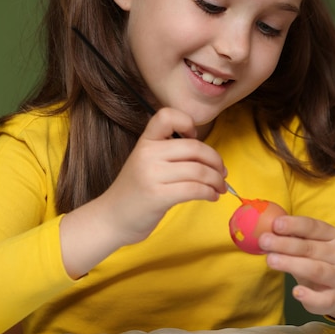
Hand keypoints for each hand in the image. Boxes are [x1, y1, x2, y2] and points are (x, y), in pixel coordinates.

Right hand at [97, 107, 227, 242]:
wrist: (112, 218)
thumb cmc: (136, 191)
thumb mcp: (146, 162)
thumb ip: (169, 154)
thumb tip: (209, 157)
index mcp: (145, 141)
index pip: (166, 115)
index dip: (186, 122)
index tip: (194, 137)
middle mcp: (147, 154)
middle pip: (194, 147)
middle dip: (216, 161)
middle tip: (222, 172)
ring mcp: (152, 175)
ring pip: (199, 171)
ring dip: (217, 180)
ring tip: (220, 187)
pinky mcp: (158, 196)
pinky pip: (195, 189)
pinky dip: (209, 193)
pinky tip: (211, 196)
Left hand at [259, 216, 334, 320]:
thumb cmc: (314, 259)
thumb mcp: (306, 243)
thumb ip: (291, 236)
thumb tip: (267, 230)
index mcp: (331, 235)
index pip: (313, 227)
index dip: (294, 225)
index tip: (275, 224)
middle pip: (310, 248)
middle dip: (285, 244)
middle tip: (264, 241)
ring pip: (316, 270)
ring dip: (292, 264)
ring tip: (270, 260)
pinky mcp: (333, 298)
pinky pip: (322, 299)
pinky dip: (309, 296)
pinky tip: (295, 292)